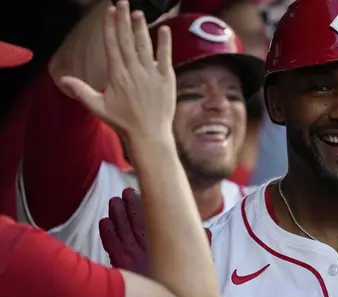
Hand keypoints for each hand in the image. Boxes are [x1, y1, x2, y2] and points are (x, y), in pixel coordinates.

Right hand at [59, 1, 175, 143]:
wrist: (149, 135)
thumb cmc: (123, 122)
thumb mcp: (98, 107)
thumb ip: (80, 91)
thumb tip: (62, 79)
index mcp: (117, 75)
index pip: (112, 45)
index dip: (110, 26)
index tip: (109, 12)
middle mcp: (134, 71)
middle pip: (127, 40)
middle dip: (123, 20)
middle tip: (121, 2)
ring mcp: (151, 74)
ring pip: (145, 45)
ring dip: (141, 27)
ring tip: (138, 12)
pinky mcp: (166, 79)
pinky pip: (166, 57)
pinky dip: (165, 43)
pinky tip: (165, 29)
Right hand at [100, 188, 212, 274]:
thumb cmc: (189, 290)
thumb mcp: (196, 266)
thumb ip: (200, 249)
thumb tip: (208, 233)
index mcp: (163, 255)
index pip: (150, 229)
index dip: (142, 212)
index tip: (135, 194)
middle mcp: (147, 259)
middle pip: (135, 231)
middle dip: (128, 213)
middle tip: (121, 194)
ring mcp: (134, 267)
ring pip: (124, 239)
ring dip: (117, 221)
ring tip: (112, 203)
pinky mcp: (124, 274)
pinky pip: (115, 252)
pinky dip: (109, 238)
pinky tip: (104, 223)